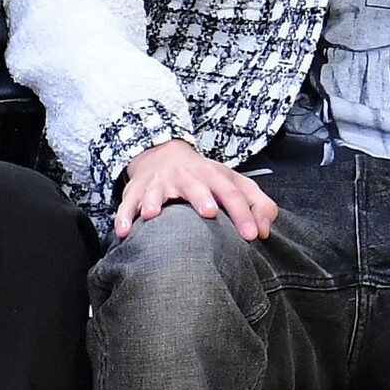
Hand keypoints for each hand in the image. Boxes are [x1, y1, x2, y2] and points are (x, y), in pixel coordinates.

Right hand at [114, 139, 277, 240]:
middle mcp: (187, 176)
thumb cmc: (205, 177)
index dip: (243, 213)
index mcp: (214, 175)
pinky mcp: (136, 190)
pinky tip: (123, 230)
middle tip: (209, 214)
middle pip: (196, 186)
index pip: (233, 193)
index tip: (253, 235)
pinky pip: (127, 203)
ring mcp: (159, 183)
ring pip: (155, 191)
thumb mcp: (234, 183)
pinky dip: (124, 215)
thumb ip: (257, 204)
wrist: (164, 154)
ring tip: (152, 215)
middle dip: (202, 198)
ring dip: (153, 202)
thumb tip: (265, 230)